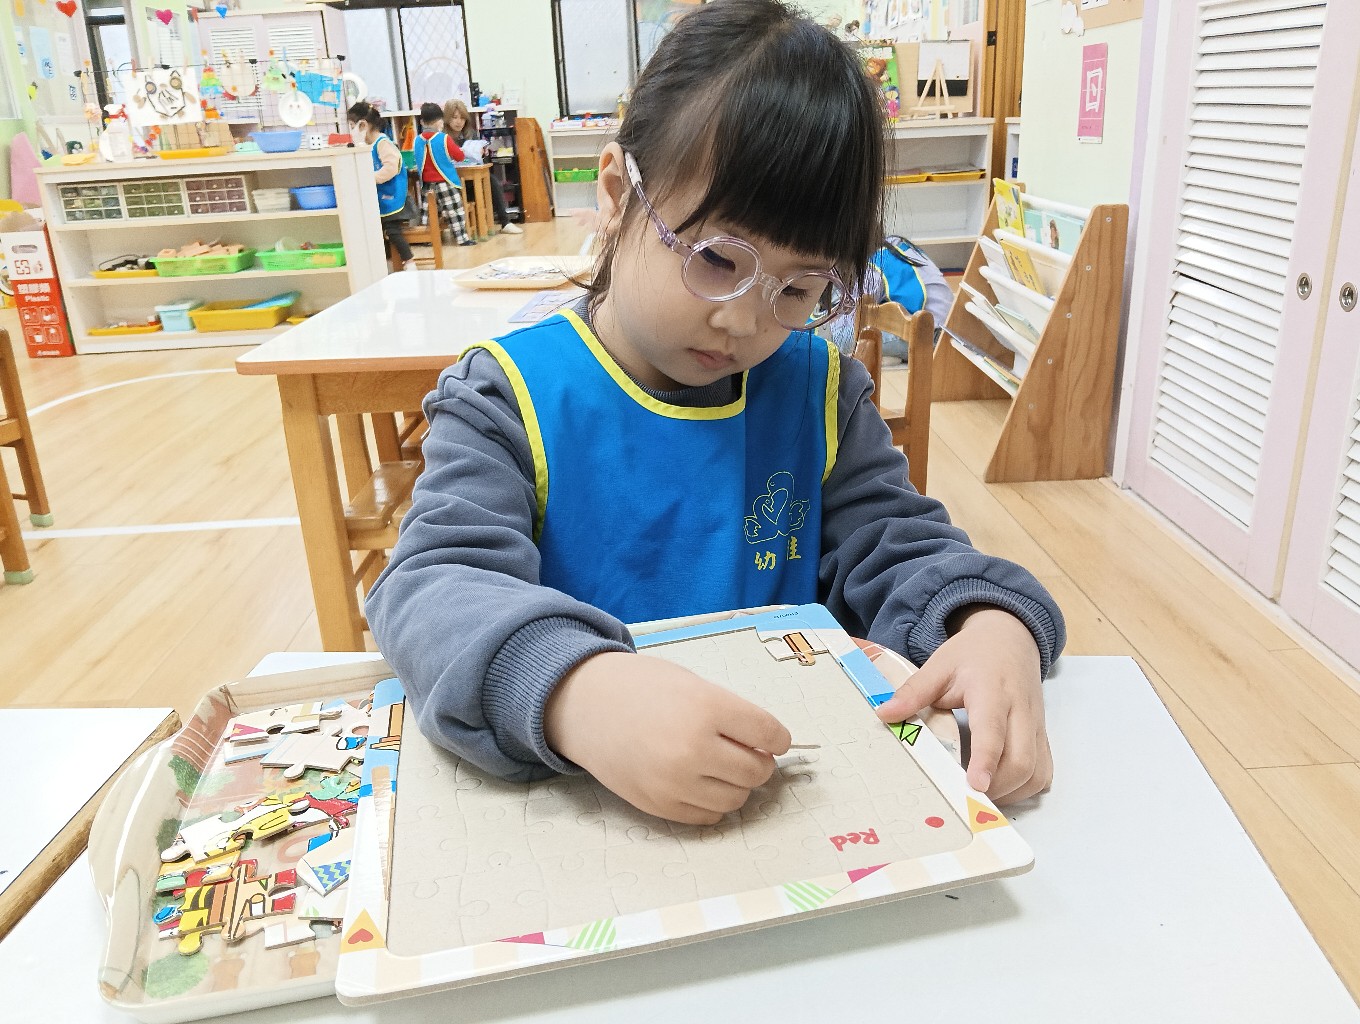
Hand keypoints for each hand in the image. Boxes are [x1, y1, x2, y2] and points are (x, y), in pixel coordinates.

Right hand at [544, 651, 791, 823]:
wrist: (586, 705)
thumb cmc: (641, 688)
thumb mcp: (692, 684)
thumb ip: (730, 713)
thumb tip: (767, 745)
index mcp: (706, 707)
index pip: (768, 733)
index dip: (778, 738)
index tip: (776, 740)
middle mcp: (693, 748)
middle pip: (757, 770)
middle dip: (760, 762)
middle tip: (749, 752)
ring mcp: (675, 781)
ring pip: (736, 798)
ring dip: (738, 784)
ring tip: (722, 767)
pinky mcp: (659, 805)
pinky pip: (707, 817)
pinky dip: (712, 802)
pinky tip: (701, 782)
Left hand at [874, 608, 1050, 804]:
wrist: (1010, 639)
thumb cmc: (973, 654)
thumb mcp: (939, 666)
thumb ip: (913, 692)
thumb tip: (884, 714)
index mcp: (993, 693)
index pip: (993, 732)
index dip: (986, 760)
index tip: (976, 786)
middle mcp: (1021, 712)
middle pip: (1022, 761)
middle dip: (997, 788)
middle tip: (965, 797)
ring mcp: (1036, 727)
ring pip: (1036, 772)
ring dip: (1011, 793)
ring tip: (979, 796)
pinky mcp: (1042, 737)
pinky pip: (1042, 772)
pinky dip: (1024, 788)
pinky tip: (1001, 788)